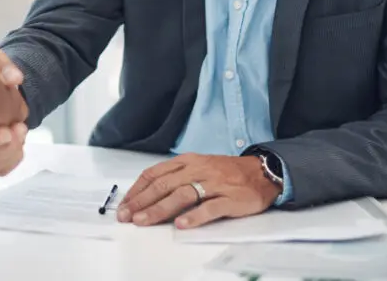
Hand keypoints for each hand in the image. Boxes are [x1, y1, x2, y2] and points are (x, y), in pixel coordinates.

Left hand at [116, 153, 280, 228]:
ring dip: (160, 209)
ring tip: (144, 221)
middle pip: (164, 185)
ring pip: (182, 195)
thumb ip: (176, 177)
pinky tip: (180, 225)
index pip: (155, 174)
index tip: (124, 204)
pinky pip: (210, 207)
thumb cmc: (226, 172)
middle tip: (127, 216)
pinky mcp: (230, 198)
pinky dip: (194, 216)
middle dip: (142, 202)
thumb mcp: (198, 166)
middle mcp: (198, 169)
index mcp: (187, 161)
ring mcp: (214, 183)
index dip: (137, 190)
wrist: (261, 172)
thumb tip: (148, 194)